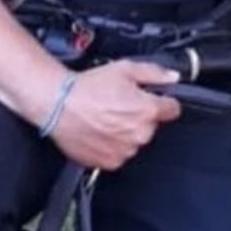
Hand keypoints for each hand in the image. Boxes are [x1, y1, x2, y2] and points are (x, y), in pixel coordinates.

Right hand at [48, 60, 181, 169]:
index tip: (153, 99)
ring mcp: (125, 150)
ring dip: (126, 132)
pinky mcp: (110, 162)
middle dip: (140, 116)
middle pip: (151, 126)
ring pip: (135, 141)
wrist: (58, 104)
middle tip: (119, 105)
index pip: (172, 109)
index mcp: (148, 110)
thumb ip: (154, 73)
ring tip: (105, 118)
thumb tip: (172, 78)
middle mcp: (140, 134)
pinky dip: (112, 145)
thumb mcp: (124, 69)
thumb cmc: (87, 87)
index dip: (163, 101)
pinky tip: (99, 131)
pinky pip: (119, 154)